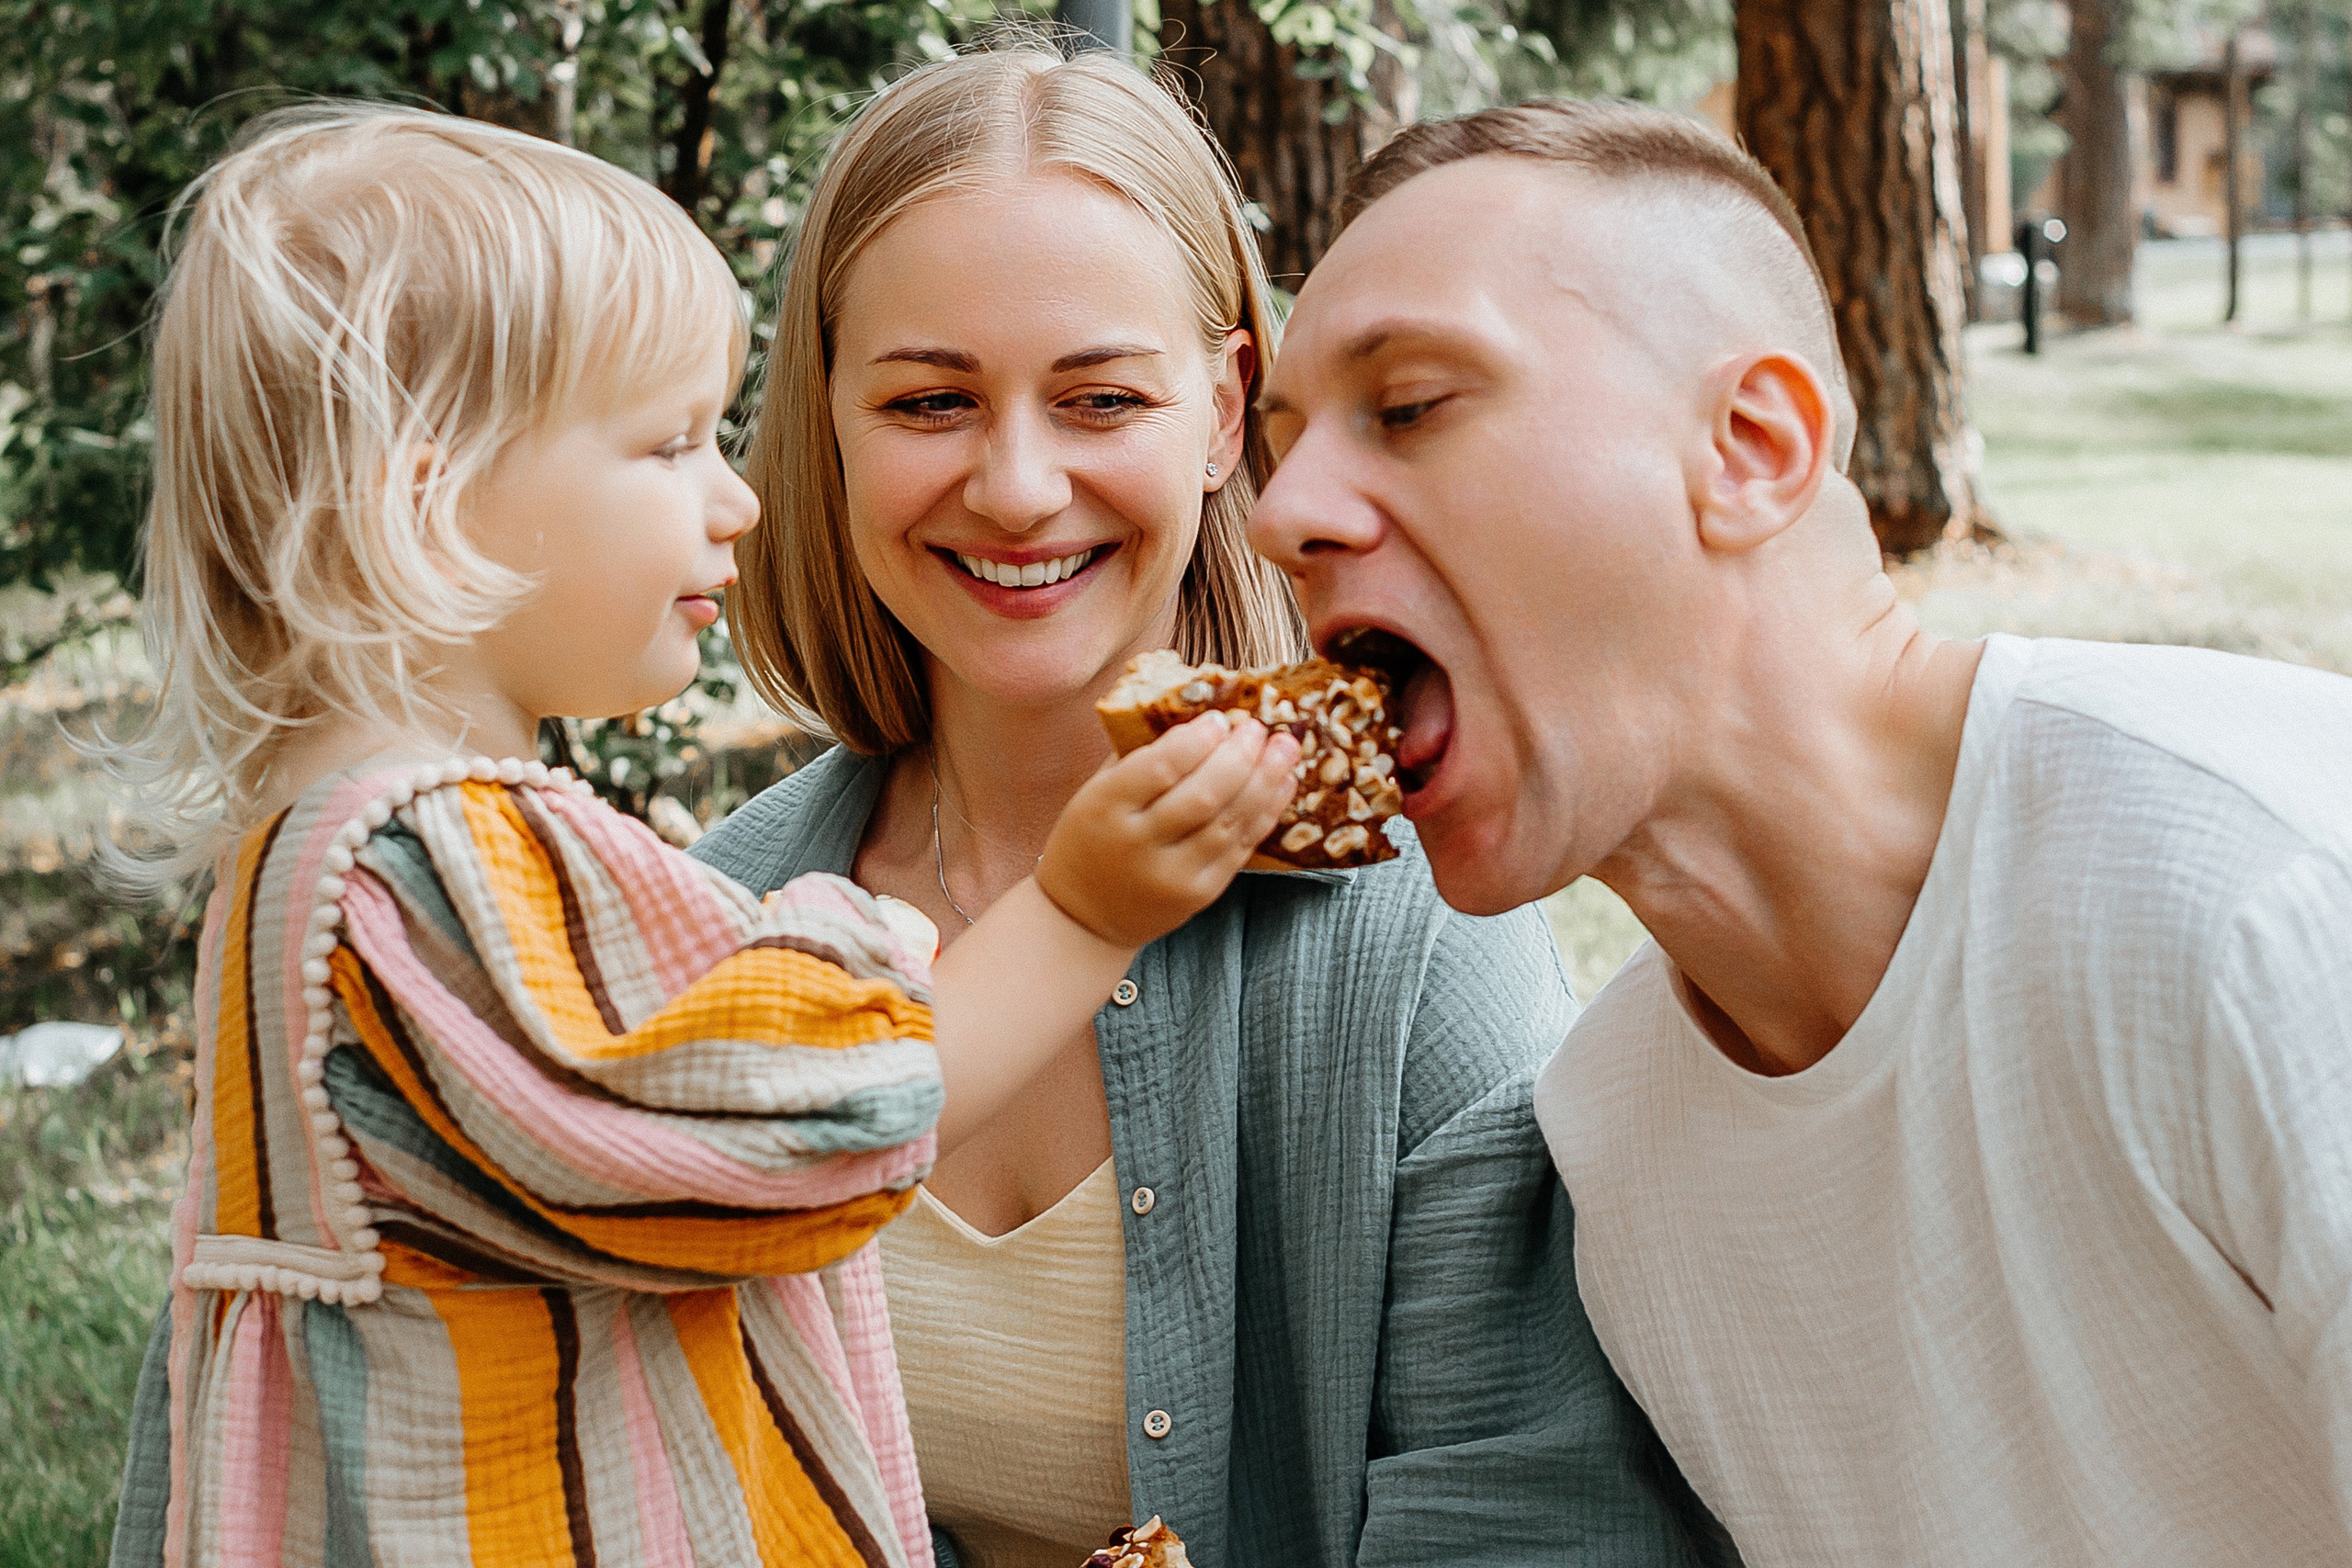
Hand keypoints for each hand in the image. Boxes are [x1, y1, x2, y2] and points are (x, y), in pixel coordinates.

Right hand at [1036, 711, 1300, 948]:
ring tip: (1286, 748)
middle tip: (1258, 729)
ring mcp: (1171, 874)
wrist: (1085, 917)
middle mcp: (1138, 844)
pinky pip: (1240, 849)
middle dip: (1239, 757)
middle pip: (1203, 795)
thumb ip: (1137, 756)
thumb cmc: (1092, 838)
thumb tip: (1194, 713)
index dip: (1196, 741)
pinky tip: (1283, 784)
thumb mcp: (1096, 792)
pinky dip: (1266, 813)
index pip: (1157, 769)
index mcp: (1103, 808)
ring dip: (1264, 780)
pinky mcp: (1198, 895)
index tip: (1219, 719)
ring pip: (1229, 822)